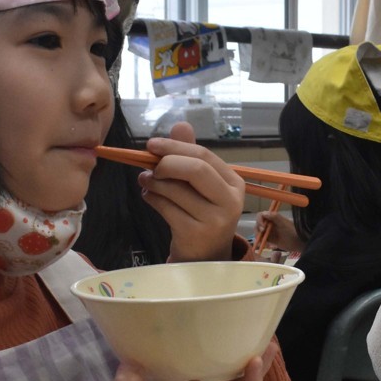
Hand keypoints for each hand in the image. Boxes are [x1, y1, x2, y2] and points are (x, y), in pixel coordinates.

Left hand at [140, 121, 244, 260]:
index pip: (204, 155)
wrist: (205, 256)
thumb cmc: (202, 213)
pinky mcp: (195, 234)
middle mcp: (230, 201)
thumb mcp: (201, 184)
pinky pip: (166, 208)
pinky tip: (149, 197)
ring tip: (145, 181)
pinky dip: (152, 198)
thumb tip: (181, 124)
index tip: (151, 145)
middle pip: (195, 169)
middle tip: (150, 166)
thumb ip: (190, 155)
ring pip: (176, 189)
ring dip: (153, 182)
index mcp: (235, 183)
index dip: (175, 147)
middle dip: (166, 162)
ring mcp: (214, 220)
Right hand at [255, 210, 300, 251]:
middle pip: (258, 224)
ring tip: (263, 241)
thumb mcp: (284, 223)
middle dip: (258, 229)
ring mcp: (270, 231)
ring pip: (259, 232)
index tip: (263, 226)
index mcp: (273, 217)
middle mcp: (270, 223)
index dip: (259, 220)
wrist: (299, 242)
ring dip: (258, 236)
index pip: (261, 215)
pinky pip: (262, 240)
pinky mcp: (270, 239)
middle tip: (262, 233)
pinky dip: (262, 242)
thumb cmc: (292, 231)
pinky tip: (266, 245)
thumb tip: (264, 213)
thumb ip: (275, 217)